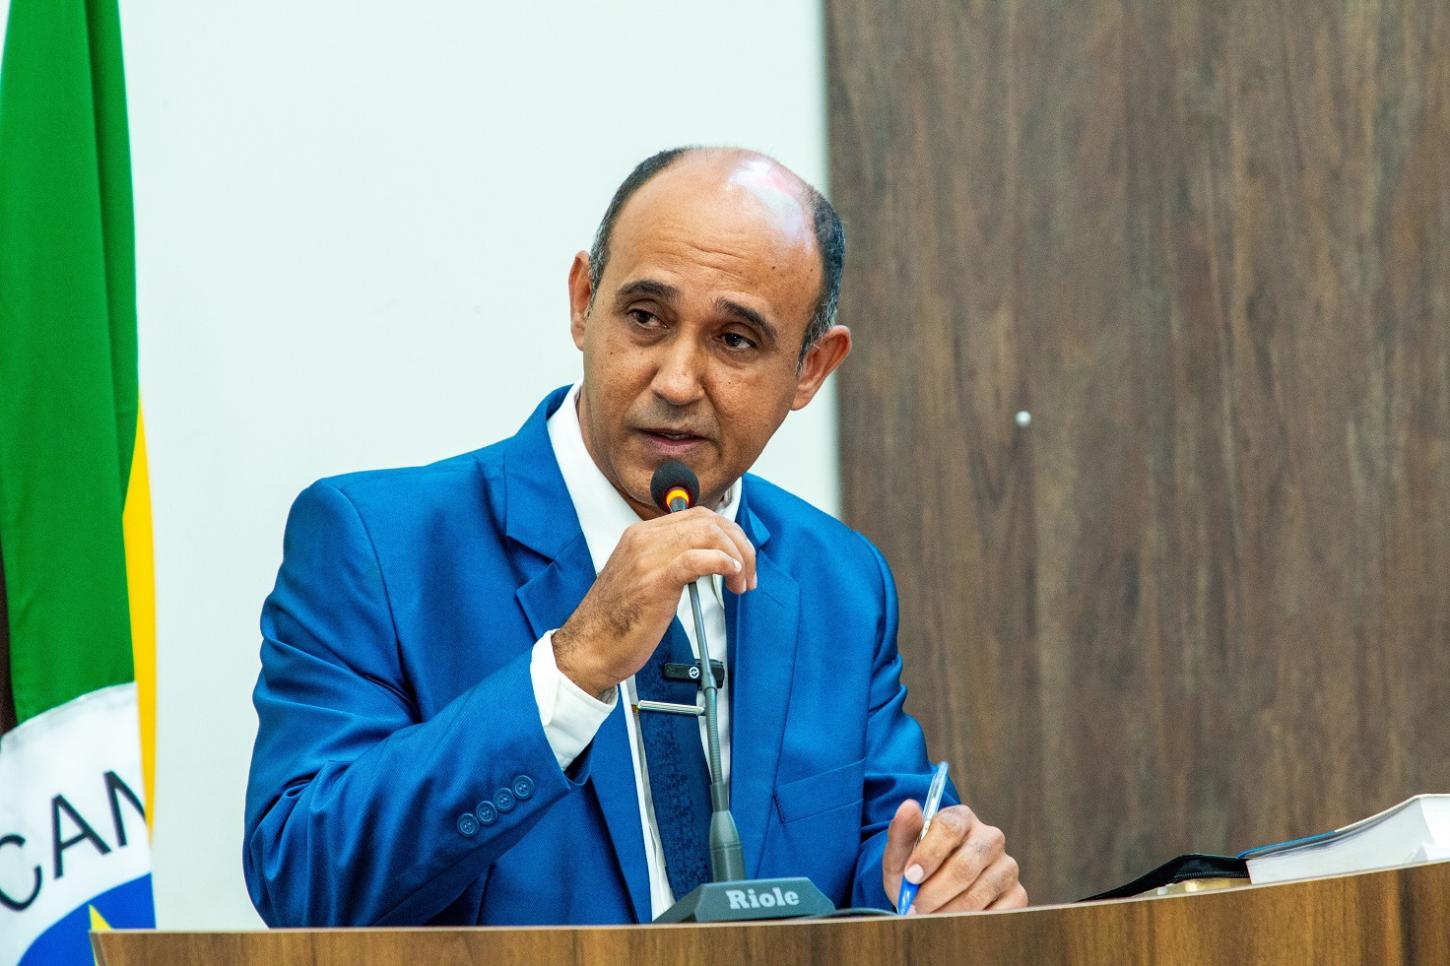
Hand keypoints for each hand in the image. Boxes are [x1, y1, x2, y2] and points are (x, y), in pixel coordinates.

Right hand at [553, 506, 755, 698]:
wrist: (590, 647)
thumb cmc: (616, 621)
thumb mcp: (641, 578)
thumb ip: (668, 562)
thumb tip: (707, 561)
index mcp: (640, 535)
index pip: (697, 516)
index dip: (728, 534)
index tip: (739, 557)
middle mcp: (643, 539)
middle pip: (708, 521)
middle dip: (739, 544)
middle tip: (748, 572)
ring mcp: (648, 558)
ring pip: (708, 534)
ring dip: (737, 556)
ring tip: (741, 582)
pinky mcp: (655, 582)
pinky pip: (698, 559)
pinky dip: (723, 563)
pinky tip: (731, 575)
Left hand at [882, 799, 1026, 913]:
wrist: (932, 896)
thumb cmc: (916, 871)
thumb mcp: (901, 853)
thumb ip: (902, 831)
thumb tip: (908, 807)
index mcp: (961, 818)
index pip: (949, 828)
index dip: (929, 854)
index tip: (911, 877)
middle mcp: (990, 838)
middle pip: (965, 866)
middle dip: (934, 891)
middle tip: (915, 906)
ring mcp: (1007, 866)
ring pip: (978, 893)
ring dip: (948, 911)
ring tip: (929, 916)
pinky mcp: (1017, 894)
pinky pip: (997, 914)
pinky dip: (970, 922)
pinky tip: (953, 921)